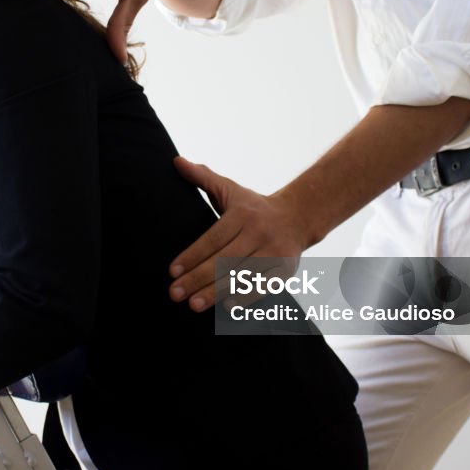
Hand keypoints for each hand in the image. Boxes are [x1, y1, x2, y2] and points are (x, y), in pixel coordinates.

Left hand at [169, 157, 310, 311]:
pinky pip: (265, 286)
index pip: (213, 237)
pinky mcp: (286, 269)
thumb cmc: (253, 206)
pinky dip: (246, 297)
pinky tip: (226, 307)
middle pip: (225, 259)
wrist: (298, 217)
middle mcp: (259, 232)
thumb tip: (176, 162)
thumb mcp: (229, 189)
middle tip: (175, 294)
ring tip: (194, 305)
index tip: (171, 271)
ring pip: (242, 275)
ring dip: (217, 292)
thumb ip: (202, 177)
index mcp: (242, 214)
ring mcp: (274, 252)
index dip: (192, 255)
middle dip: (198, 278)